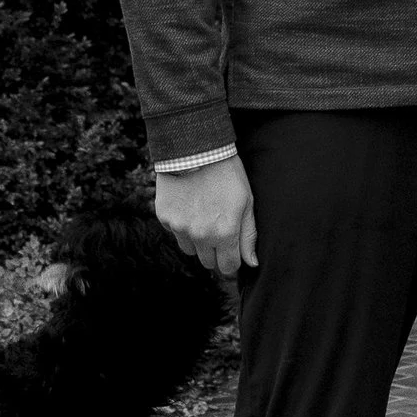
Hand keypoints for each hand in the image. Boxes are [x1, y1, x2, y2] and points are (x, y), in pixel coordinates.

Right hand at [155, 155, 256, 312]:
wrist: (196, 149)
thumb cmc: (227, 174)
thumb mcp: (246, 202)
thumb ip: (248, 235)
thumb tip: (251, 263)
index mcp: (225, 233)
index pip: (228, 267)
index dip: (231, 261)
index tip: (232, 252)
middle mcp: (201, 235)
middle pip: (207, 262)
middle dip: (215, 252)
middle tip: (218, 229)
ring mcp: (180, 228)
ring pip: (190, 250)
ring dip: (197, 240)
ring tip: (203, 215)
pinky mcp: (165, 218)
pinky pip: (175, 233)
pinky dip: (182, 225)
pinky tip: (189, 205)